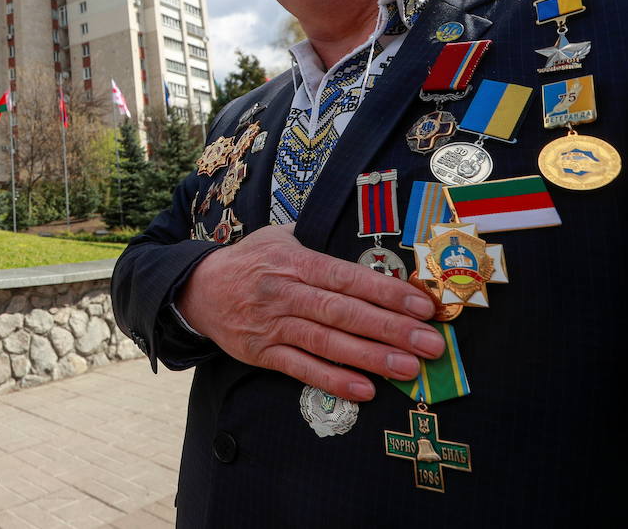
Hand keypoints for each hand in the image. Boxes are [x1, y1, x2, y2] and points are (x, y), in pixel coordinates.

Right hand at [177, 224, 441, 401]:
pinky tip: (364, 390)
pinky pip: (300, 369)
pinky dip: (332, 381)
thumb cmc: (249, 261)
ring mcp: (272, 325)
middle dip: (389, 329)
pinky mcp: (261, 352)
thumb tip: (365, 243)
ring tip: (407, 369)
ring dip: (369, 358)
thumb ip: (316, 241)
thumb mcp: (277, 237)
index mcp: (294, 261)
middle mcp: (284, 293)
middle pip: (342, 312)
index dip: (384, 292)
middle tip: (430, 344)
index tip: (421, 307)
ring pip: (326, 343)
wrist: (197, 288)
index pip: (345, 277)